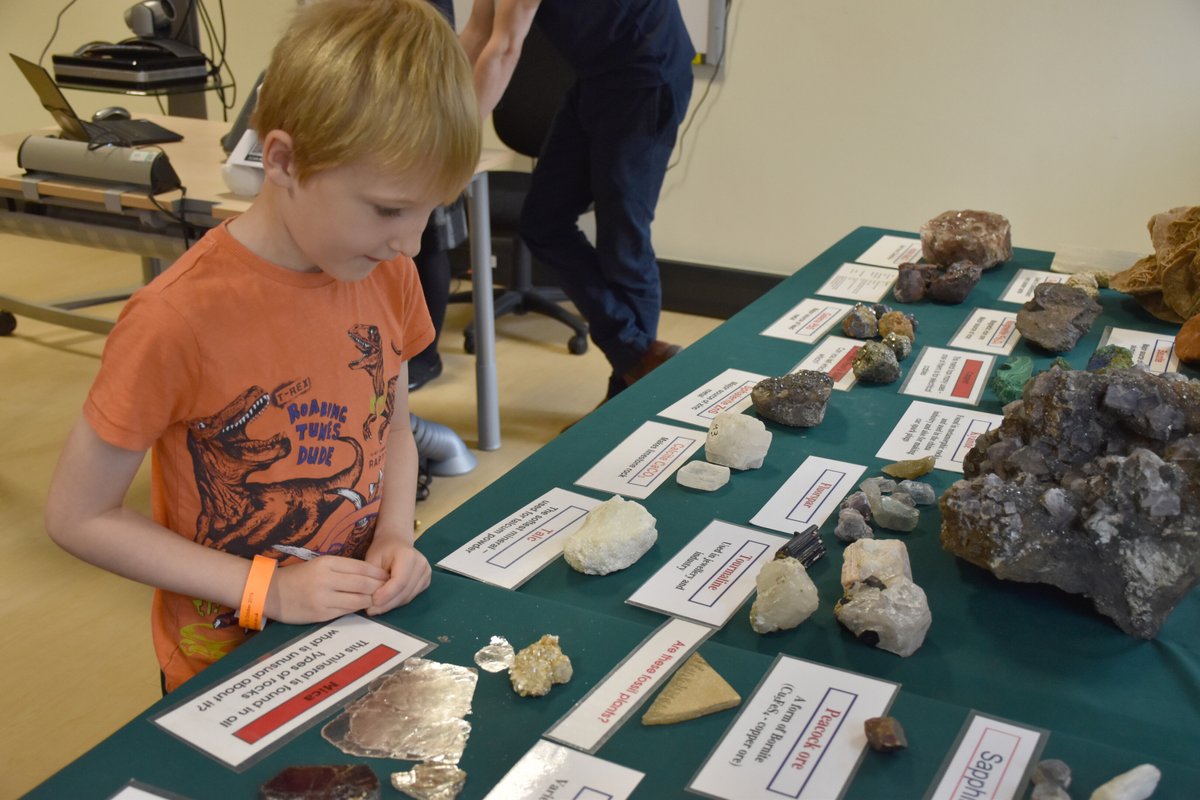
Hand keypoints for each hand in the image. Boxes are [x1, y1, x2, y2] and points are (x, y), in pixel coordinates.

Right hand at [266, 556, 388, 623]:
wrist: (269, 592)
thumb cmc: (298, 577)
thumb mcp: (320, 565)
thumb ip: (343, 569)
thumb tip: (370, 575)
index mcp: (327, 563)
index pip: (362, 567)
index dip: (378, 573)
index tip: (387, 576)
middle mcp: (326, 579)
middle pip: (363, 583)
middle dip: (379, 587)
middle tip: (389, 589)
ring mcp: (323, 598)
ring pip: (358, 600)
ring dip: (371, 600)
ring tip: (379, 599)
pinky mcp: (320, 614)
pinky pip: (346, 612)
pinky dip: (357, 609)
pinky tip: (363, 608)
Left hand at [364, 539, 430, 615]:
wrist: (395, 542)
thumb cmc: (382, 550)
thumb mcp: (373, 560)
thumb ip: (373, 579)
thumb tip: (373, 601)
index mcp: (409, 555)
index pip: (399, 581)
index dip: (386, 595)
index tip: (372, 602)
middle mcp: (421, 564)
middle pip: (405, 591)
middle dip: (387, 604)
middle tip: (371, 610)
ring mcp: (426, 573)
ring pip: (408, 597)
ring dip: (391, 605)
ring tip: (376, 608)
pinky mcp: (426, 581)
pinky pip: (411, 597)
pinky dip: (398, 602)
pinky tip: (386, 602)